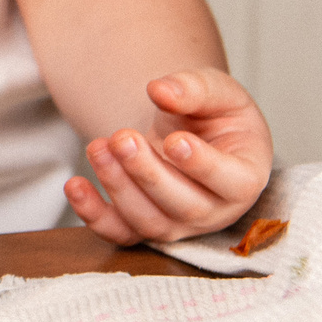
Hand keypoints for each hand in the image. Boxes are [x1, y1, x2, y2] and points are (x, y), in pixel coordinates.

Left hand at [65, 67, 271, 244]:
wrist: (193, 130)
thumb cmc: (215, 115)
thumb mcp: (217, 91)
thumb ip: (194, 88)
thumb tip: (160, 91)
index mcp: (246, 175)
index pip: (232, 182)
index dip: (202, 166)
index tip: (174, 140)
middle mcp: (217, 209)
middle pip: (185, 207)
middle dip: (148, 174)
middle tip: (122, 138)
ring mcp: (181, 224)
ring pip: (150, 222)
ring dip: (118, 187)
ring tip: (97, 147)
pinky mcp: (147, 225)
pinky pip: (120, 233)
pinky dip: (94, 216)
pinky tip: (75, 186)